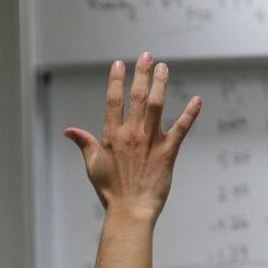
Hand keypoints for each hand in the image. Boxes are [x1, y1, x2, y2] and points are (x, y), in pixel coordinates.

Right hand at [65, 53, 200, 222]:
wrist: (130, 211)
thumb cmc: (110, 191)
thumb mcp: (93, 165)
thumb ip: (84, 143)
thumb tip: (69, 131)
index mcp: (112, 135)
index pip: (113, 100)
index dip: (116, 80)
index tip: (119, 64)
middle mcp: (132, 134)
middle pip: (137, 96)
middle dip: (142, 73)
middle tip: (147, 56)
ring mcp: (151, 142)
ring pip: (157, 105)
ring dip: (161, 84)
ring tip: (164, 67)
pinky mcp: (168, 152)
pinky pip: (181, 129)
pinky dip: (190, 113)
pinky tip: (197, 99)